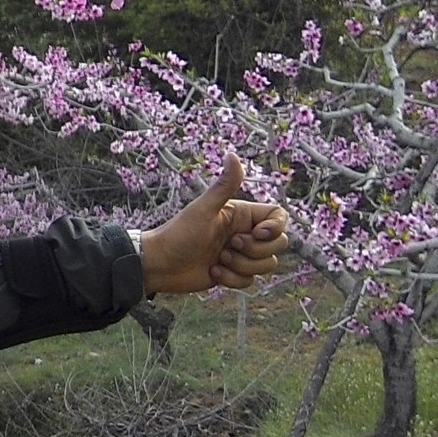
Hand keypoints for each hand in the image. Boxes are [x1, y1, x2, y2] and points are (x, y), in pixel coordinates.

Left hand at [139, 156, 291, 294]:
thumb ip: (223, 186)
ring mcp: (240, 254)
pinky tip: (212, 273)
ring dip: (242, 266)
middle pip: (279, 244)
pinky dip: (233, 280)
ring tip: (218, 260)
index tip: (257, 234)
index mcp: (241, 215)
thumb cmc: (177, 234)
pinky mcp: (233, 273)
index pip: (279, 217)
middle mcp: (244, 233)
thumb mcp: (203, 210)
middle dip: (256, 251)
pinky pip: (250, 281)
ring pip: (266, 264)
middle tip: (229, 246)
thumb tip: (233, 155)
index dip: (276, 228)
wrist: (158, 265)